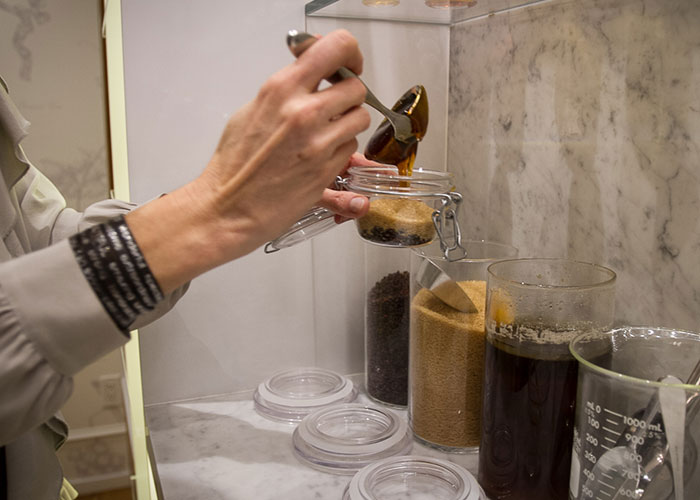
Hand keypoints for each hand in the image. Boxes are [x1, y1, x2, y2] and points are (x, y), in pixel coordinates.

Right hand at [126, 30, 370, 292]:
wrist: (228, 208)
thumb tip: (311, 69)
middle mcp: (304, 112)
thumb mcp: (252, 110)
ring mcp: (319, 143)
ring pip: (359, 120)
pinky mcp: (328, 170)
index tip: (348, 65)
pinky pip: (351, 150)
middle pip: (356, 87)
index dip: (350, 55)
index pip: (336, 47)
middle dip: (349, 97)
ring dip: (347, 126)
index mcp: (282, 89)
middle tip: (335, 108)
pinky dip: (341, 153)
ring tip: (324, 136)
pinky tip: (319, 159)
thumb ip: (286, 88)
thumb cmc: (234, 163)